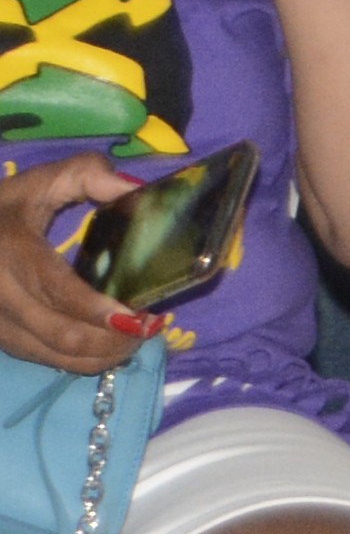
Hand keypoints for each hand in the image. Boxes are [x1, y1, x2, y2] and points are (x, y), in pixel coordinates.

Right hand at [0, 159, 159, 380]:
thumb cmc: (4, 208)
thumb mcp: (40, 180)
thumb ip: (87, 174)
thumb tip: (133, 191)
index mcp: (10, 252)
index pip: (56, 290)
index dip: (96, 309)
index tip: (136, 316)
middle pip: (60, 334)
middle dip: (111, 339)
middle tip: (150, 327)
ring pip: (52, 355)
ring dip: (100, 355)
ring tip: (137, 337)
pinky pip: (43, 358)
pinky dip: (80, 359)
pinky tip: (108, 345)